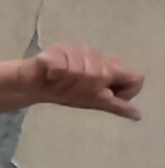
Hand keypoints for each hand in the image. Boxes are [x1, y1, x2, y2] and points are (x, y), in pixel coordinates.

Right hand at [30, 44, 145, 118]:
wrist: (30, 85)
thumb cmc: (62, 90)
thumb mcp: (92, 101)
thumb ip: (115, 105)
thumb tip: (138, 115)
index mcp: (107, 67)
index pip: (133, 77)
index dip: (122, 90)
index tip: (105, 96)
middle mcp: (93, 56)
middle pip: (102, 76)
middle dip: (86, 90)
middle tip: (73, 92)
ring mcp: (73, 52)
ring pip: (81, 72)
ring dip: (67, 86)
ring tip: (58, 85)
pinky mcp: (54, 53)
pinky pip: (61, 68)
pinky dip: (54, 77)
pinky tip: (50, 77)